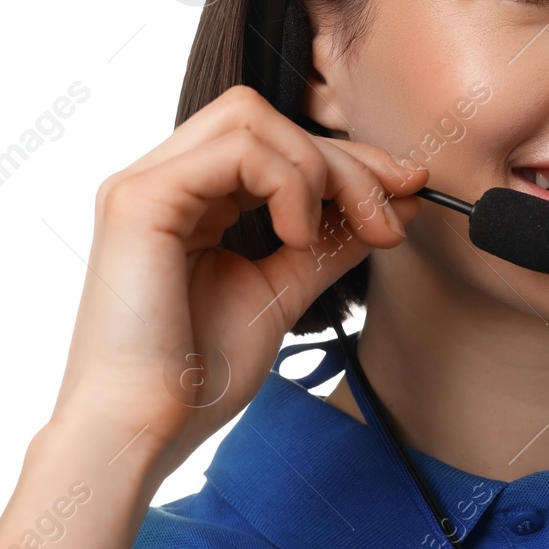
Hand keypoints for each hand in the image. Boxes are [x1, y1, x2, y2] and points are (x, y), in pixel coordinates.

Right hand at [51, 85, 427, 481]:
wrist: (146, 429)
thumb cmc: (198, 375)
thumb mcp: (283, 291)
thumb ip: (331, 243)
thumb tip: (398, 202)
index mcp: (188, 199)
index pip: (274, 140)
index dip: (347, 158)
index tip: (408, 192)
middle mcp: (162, 180)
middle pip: (267, 118)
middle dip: (346, 161)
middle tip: (390, 218)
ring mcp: (144, 183)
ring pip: (253, 119)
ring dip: (319, 172)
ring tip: (322, 241)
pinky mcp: (140, 198)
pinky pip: (238, 149)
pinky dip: (287, 185)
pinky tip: (295, 239)